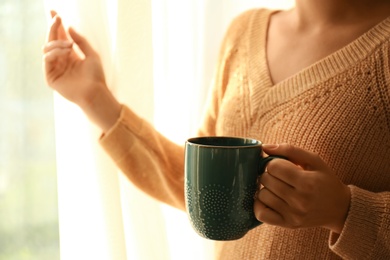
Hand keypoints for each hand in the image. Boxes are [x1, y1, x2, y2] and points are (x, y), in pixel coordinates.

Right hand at [42, 11, 120, 131]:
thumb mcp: (91, 54)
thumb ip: (80, 41)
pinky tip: (66, 52)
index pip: (59, 37)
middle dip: (53, 27)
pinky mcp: (50, 76)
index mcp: (70, 55)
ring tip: (70, 45)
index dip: (56, 25)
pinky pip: (47, 59)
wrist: (95, 92)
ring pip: (47, 48)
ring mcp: (54, 68)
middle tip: (57, 18)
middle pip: (51, 40)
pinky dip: (55, 52)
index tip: (55, 13)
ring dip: (57, 43)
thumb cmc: (96, 76)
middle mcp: (61, 60)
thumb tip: (68, 27)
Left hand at [254, 144, 350, 233]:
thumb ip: (290, 150)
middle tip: (278, 176)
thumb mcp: (314, 160)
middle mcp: (300, 200)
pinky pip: (261, 214)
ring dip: (265, 188)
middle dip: (268, 174)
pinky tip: (268, 199)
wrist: (340, 209)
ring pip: (262, 195)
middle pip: (266, 180)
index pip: (273, 166)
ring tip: (275, 187)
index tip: (280, 165)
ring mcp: (293, 214)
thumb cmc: (325, 181)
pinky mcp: (288, 224)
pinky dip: (259, 205)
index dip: (273, 162)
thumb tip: (264, 147)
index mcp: (307, 182)